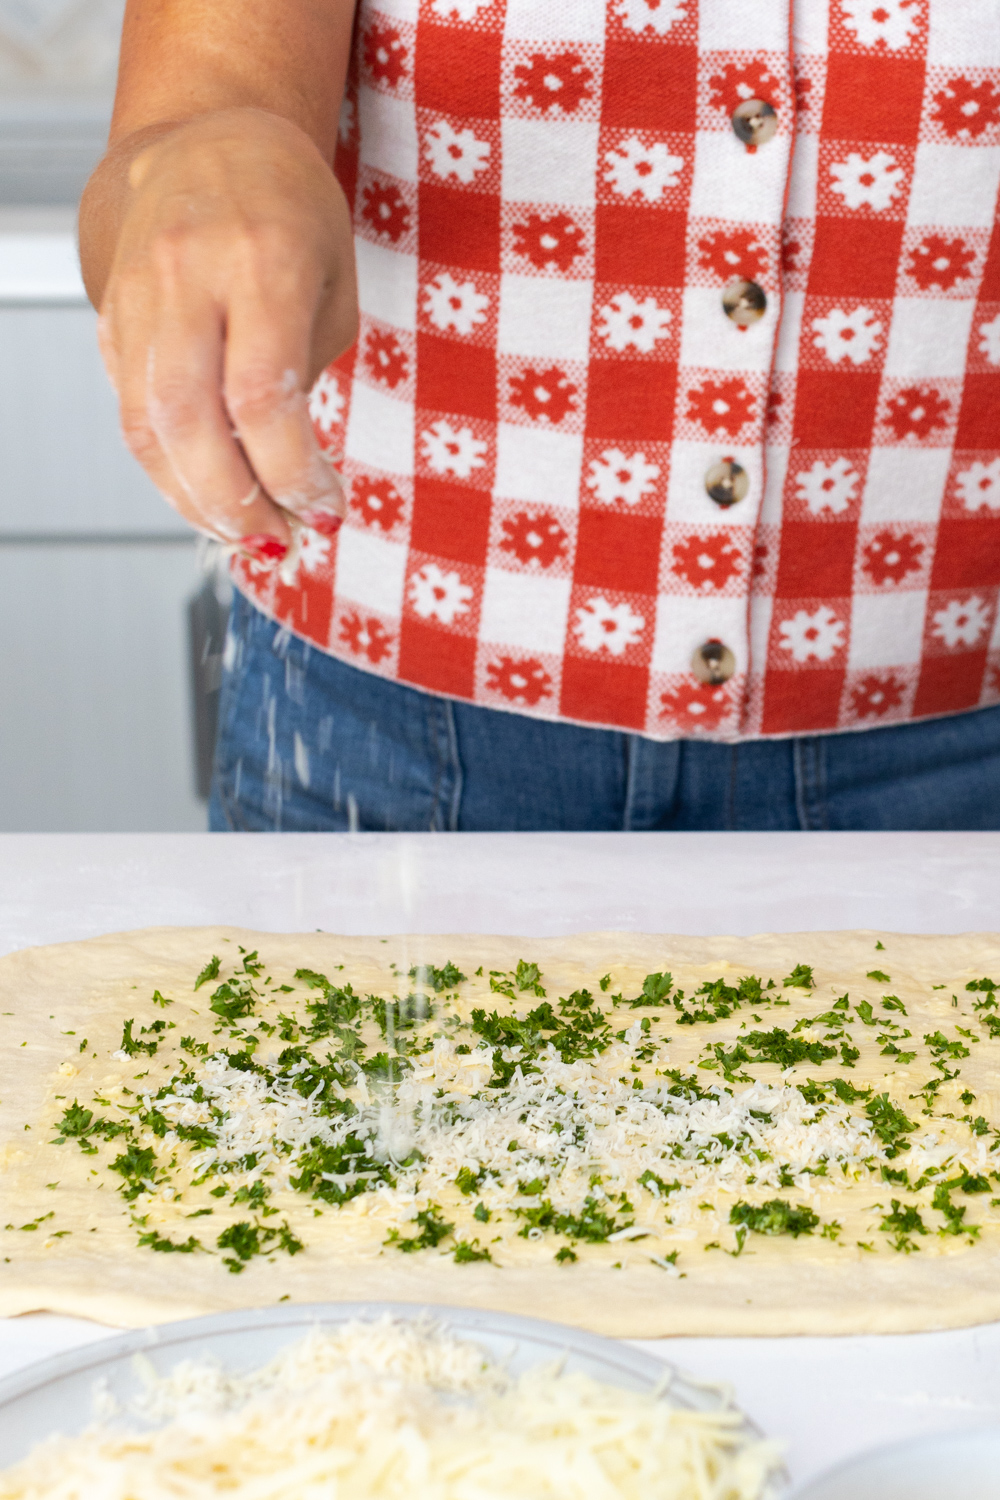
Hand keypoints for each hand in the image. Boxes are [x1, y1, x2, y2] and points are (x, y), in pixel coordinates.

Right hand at [95, 107, 357, 563]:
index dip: (293, 472)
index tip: (325, 507)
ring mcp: (136, 295)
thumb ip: (308, 371)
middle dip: (237, 503)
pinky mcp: (109, 318)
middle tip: (278, 541)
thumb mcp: (331, 279)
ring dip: (196, 502)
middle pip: (192, 422)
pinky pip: (131, 413)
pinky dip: (169, 470)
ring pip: (147, 428)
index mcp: (261, 257)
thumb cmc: (286, 210)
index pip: (263, 397)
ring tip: (245, 534)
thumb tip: (290, 479)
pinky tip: (209, 495)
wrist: (198, 140)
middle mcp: (186, 274)